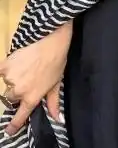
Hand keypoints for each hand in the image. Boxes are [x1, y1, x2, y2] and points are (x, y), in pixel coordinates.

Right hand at [0, 21, 72, 136]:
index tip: (8, 132)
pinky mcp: (5, 65)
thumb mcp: (56, 85)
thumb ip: (53, 103)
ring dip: (13, 79)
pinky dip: (6, 69)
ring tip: (25, 68)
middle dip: (16, 92)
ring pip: (6, 84)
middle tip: (26, 81)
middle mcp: (18, 91)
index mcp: (31, 97)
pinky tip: (15, 63)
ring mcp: (10, 78)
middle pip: (11, 97)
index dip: (13, 126)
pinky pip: (1, 71)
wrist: (51, 41)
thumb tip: (57, 118)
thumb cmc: (56, 63)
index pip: (19, 117)